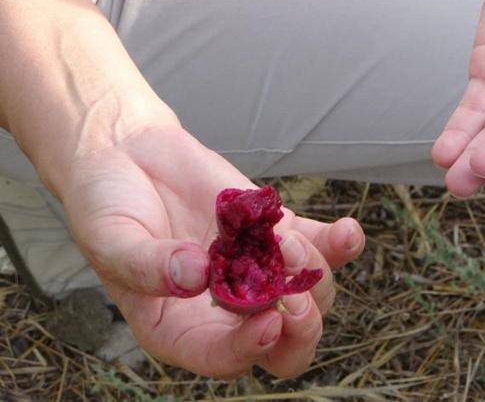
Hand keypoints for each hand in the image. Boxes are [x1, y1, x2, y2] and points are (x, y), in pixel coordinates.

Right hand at [60, 124, 364, 377]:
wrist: (127, 156)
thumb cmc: (106, 208)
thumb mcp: (109, 238)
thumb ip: (146, 265)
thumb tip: (195, 276)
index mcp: (181, 329)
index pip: (225, 358)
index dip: (252, 348)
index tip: (268, 320)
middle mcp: (226, 310)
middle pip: (286, 345)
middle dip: (302, 329)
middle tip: (293, 295)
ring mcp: (257, 271)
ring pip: (311, 296)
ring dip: (311, 273)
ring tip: (283, 238)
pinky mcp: (275, 233)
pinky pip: (320, 247)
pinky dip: (340, 243)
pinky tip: (348, 232)